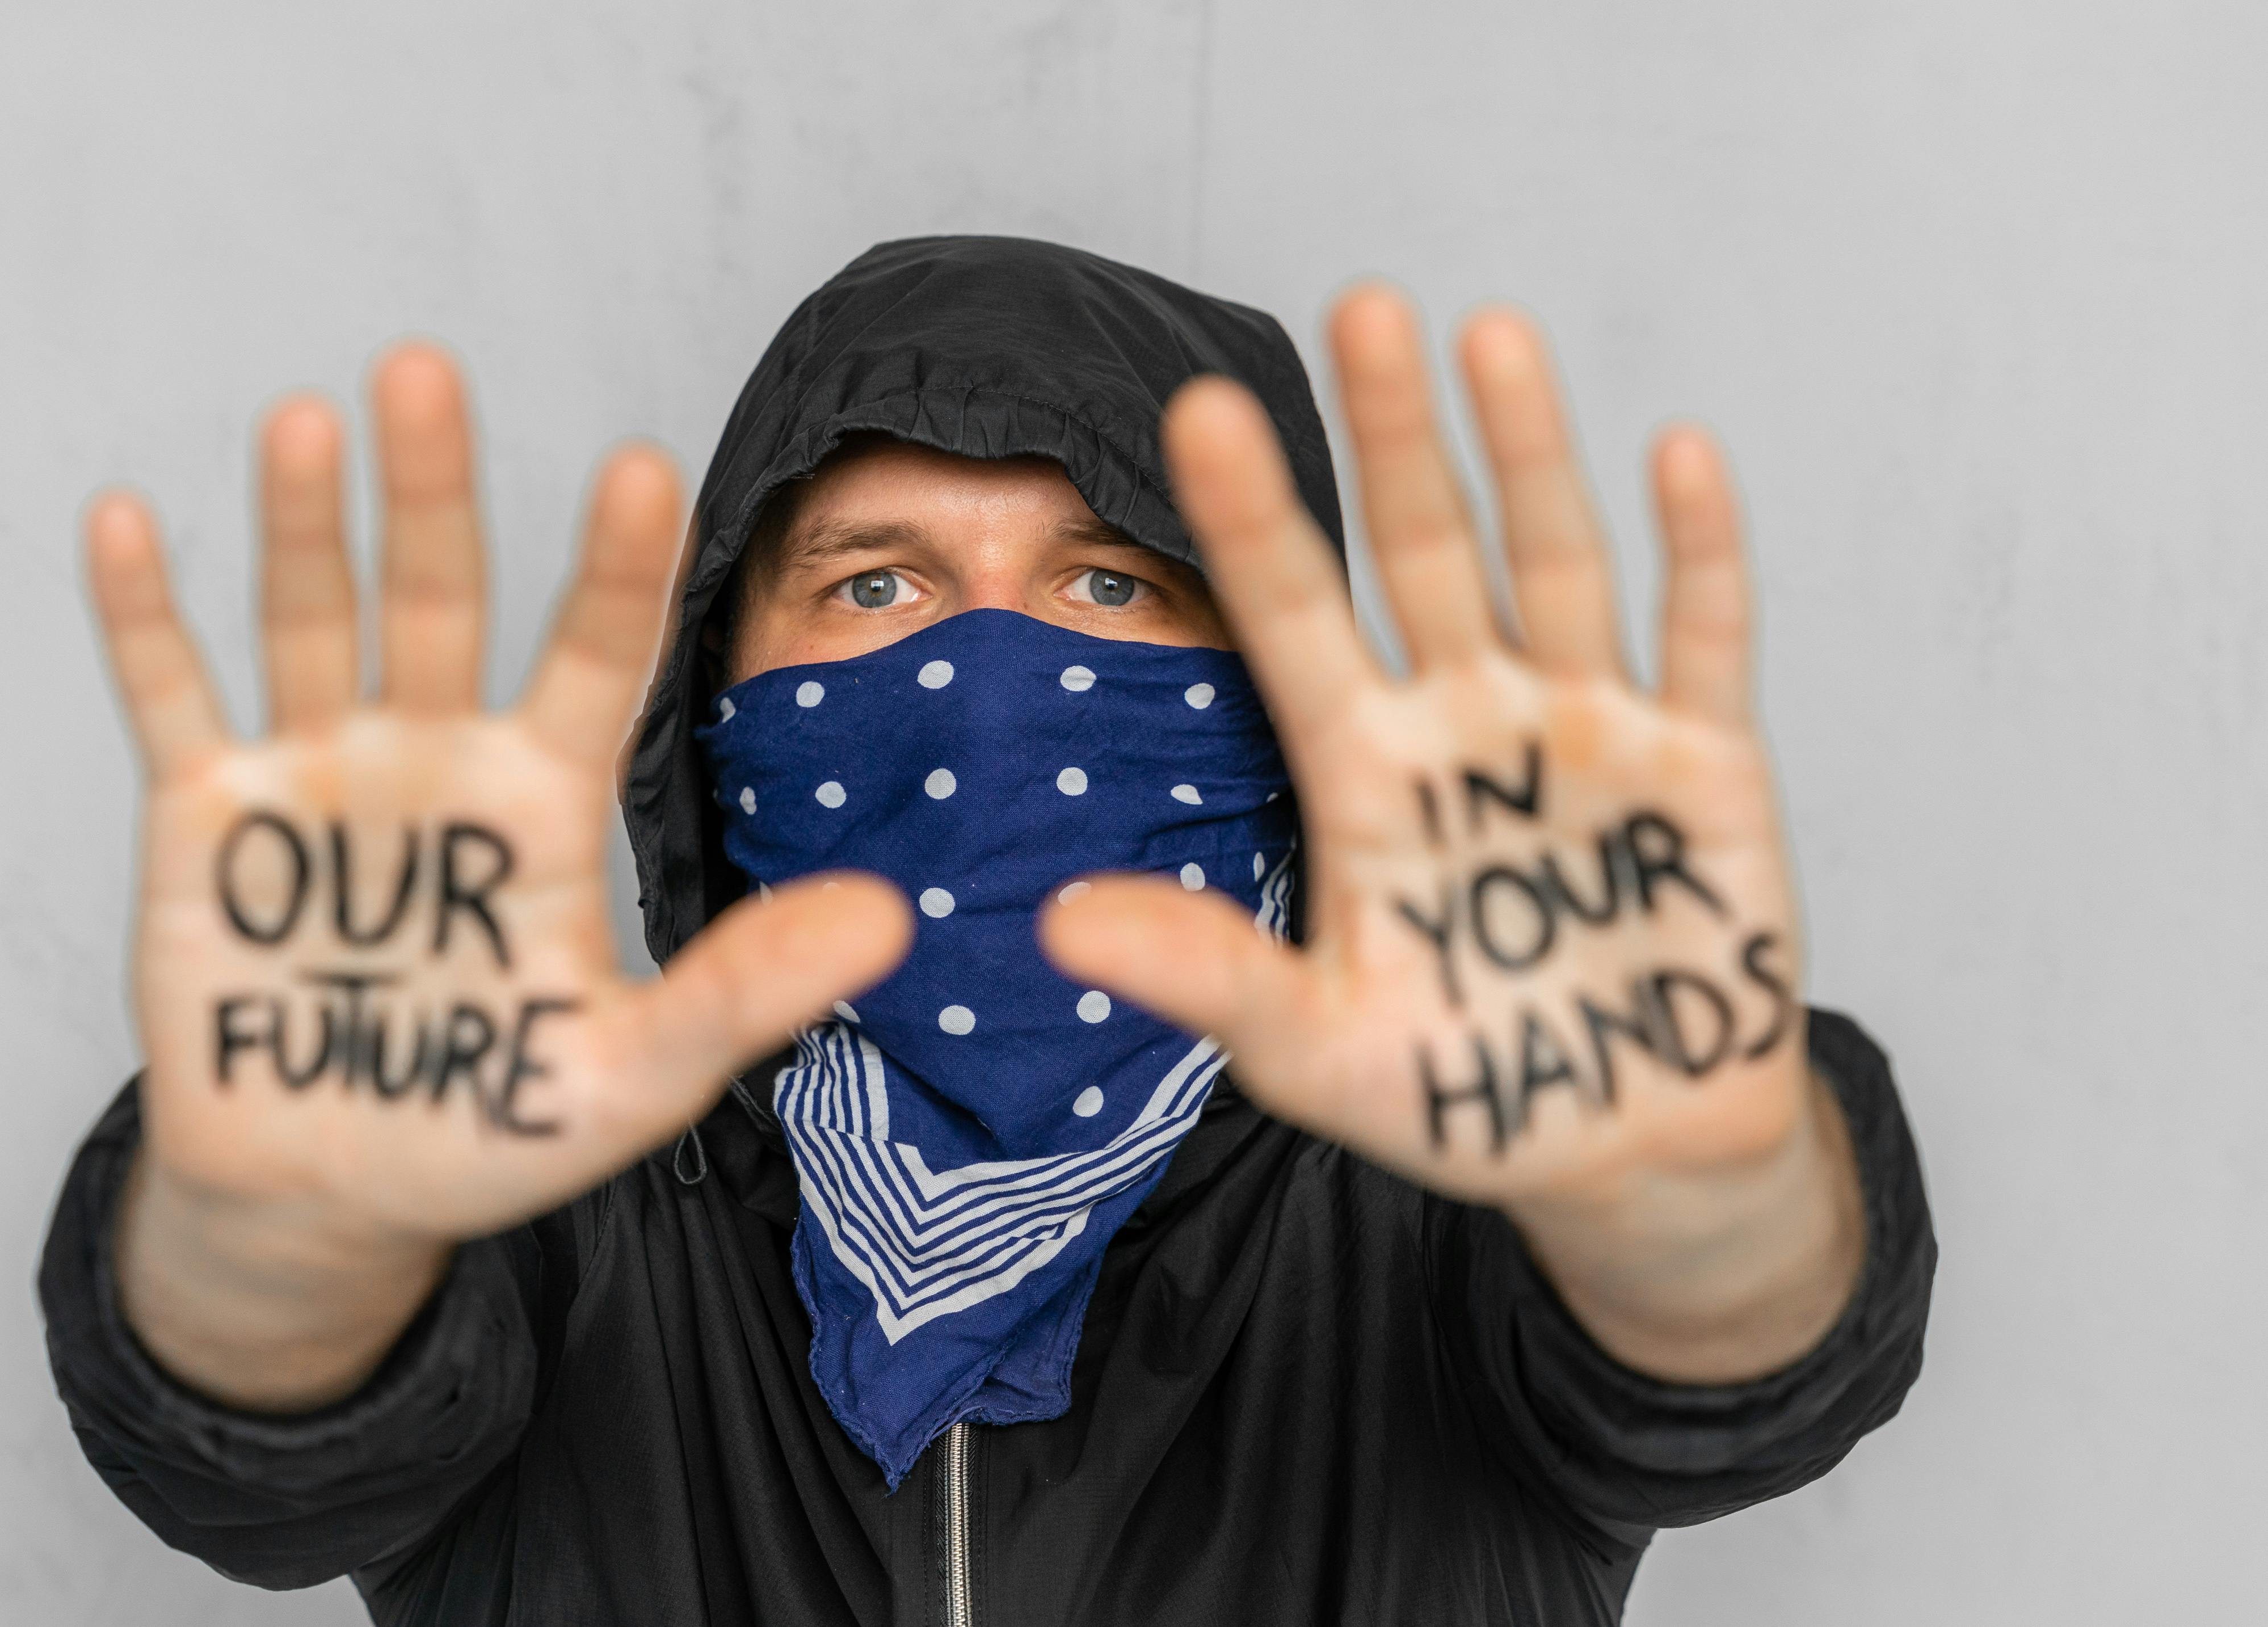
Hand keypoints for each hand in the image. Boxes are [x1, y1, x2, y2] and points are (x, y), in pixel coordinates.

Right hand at [90, 347, 908, 1403]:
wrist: (337, 1191)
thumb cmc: (493, 1128)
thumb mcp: (635, 1074)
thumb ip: (748, 991)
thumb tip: (892, 919)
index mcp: (544, 803)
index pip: (594, 660)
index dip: (616, 571)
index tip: (643, 469)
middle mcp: (437, 761)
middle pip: (439, 602)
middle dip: (432, 494)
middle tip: (427, 369)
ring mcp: (320, 779)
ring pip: (312, 623)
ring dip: (301, 524)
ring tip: (307, 418)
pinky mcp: (210, 822)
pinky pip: (173, 701)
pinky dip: (144, 619)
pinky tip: (128, 517)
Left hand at [1043, 291, 1858, 1377]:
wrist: (1623, 1144)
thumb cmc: (1460, 1093)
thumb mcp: (1312, 1046)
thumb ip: (1205, 972)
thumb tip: (1055, 922)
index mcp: (1366, 773)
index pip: (1292, 620)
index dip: (1250, 519)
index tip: (1194, 411)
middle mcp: (1469, 724)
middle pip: (1423, 554)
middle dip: (1393, 437)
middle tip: (1355, 307)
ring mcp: (1588, 732)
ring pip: (1553, 562)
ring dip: (1527, 453)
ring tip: (1486, 332)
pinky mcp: (1703, 766)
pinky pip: (1703, 641)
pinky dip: (1699, 554)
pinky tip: (1678, 449)